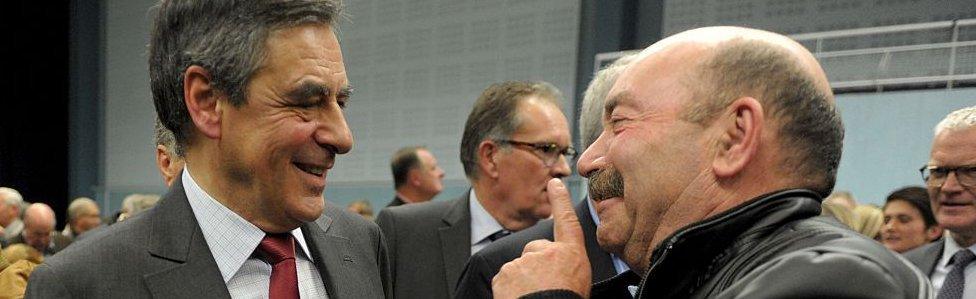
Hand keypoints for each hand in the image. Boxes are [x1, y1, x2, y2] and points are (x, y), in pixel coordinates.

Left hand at [492, 178, 590, 298]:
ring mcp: (524, 262)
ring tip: (533, 297)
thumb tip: (557, 268)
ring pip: (519, 268)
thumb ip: (565, 265)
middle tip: (543, 288)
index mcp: (570, 255)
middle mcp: (546, 252)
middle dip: (535, 266)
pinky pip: (505, 280)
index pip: (566, 221)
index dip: (560, 200)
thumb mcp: (578, 280)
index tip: (554, 183)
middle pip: (535, 251)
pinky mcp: (505, 273)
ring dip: (522, 281)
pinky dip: (509, 290)